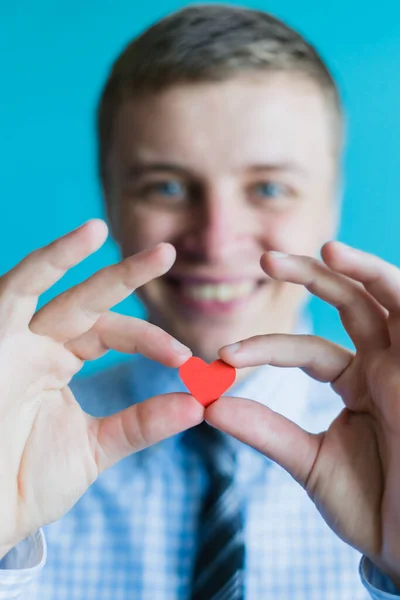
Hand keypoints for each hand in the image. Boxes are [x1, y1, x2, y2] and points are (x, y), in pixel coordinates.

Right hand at [0, 219, 201, 556]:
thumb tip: (199, 404)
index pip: (110, 332)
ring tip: (99, 228)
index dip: (150, 340)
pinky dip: (41, 266)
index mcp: (57, 362)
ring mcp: (8, 340)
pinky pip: (12, 292)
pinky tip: (74, 241)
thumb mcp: (95, 448)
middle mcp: (34, 343)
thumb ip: (143, 424)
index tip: (187, 359)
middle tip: (168, 252)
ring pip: (39, 283)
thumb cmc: (26, 483)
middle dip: (125, 275)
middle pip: (85, 299)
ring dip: (68, 254)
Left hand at [207, 241, 399, 584]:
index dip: (263, 349)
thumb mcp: (309, 462)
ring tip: (322, 248)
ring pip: (383, 299)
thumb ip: (265, 431)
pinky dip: (384, 283)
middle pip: (347, 304)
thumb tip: (208, 405)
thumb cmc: (373, 507)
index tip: (221, 358)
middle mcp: (382, 366)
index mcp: (356, 383)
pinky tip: (354, 262)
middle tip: (264, 259)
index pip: (304, 350)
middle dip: (309, 278)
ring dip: (354, 270)